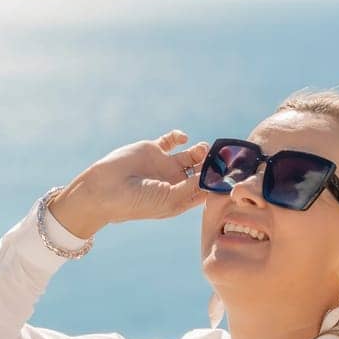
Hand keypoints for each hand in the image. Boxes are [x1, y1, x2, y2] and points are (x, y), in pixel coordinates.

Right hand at [49, 130, 209, 238]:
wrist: (105, 189)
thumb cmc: (137, 202)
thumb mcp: (169, 199)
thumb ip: (193, 188)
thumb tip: (216, 179)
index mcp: (180, 199)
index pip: (206, 189)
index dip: (220, 182)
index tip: (233, 174)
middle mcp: (175, 182)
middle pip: (203, 170)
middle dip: (214, 164)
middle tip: (224, 157)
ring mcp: (164, 165)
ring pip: (191, 155)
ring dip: (201, 150)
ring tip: (202, 149)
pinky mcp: (153, 150)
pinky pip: (172, 140)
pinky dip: (180, 136)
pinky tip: (183, 139)